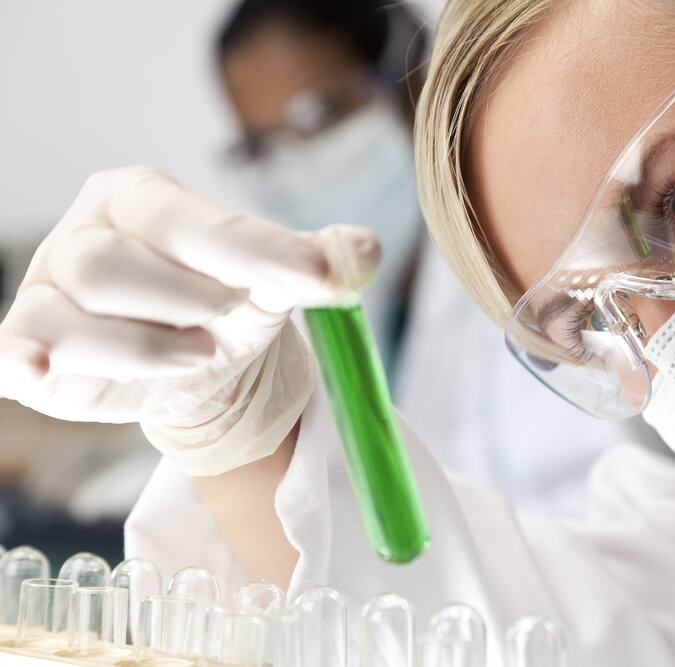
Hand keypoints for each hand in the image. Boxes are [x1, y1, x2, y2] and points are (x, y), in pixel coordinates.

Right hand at [0, 166, 379, 475]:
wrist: (192, 362)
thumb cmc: (227, 307)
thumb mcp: (277, 282)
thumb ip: (317, 262)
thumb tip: (364, 253)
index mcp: (144, 198)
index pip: (192, 221)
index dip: (257, 252)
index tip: (323, 280)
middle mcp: (86, 233)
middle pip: (111, 263)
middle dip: (184, 299)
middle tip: (231, 320)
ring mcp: (48, 288)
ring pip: (72, 316)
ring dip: (145, 347)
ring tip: (199, 353)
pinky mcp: (28, 344)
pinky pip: (16, 350)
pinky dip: (35, 363)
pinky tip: (45, 370)